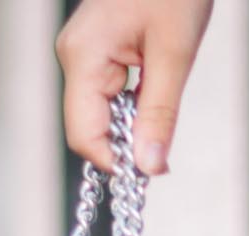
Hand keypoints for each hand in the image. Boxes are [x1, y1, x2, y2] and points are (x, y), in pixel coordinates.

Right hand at [57, 0, 217, 176]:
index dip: (116, 161)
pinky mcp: (96, 50)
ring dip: (130, 125)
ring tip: (164, 111)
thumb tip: (148, 167)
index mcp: (83, 56)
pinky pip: (107, 93)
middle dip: (124, 145)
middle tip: (164, 153)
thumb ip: (159, 114)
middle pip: (88, 127)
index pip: (84, 135)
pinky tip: (155, 96)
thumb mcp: (174, 54)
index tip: (152, 172)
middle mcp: (74, 55)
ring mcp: (83, 52)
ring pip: (99, 112)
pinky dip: (130, 106)